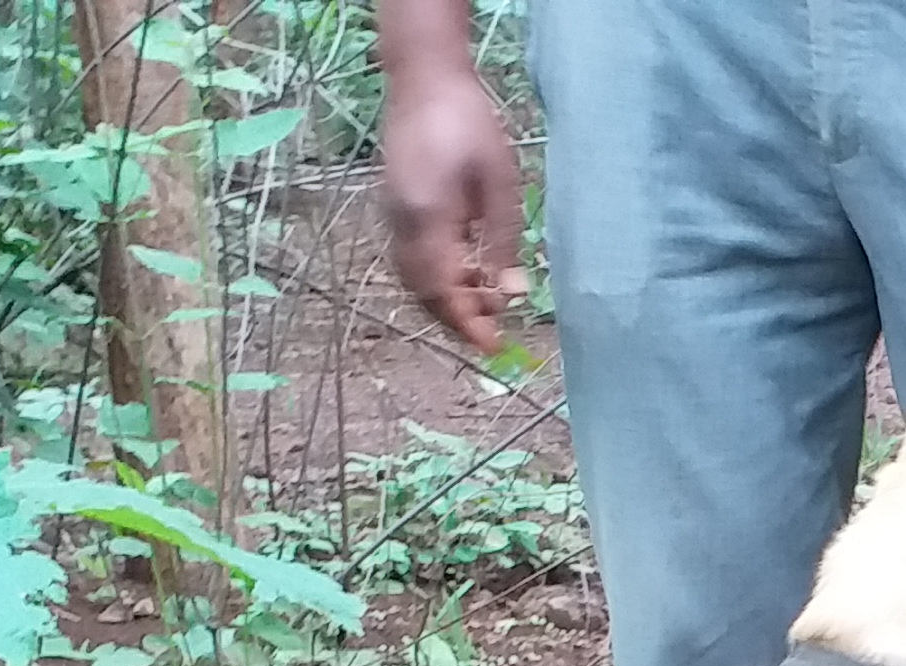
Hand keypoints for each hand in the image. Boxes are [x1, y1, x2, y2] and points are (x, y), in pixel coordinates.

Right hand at [381, 69, 527, 351]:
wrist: (424, 78)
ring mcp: (392, 214)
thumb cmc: (469, 123)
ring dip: (446, 297)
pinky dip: (435, 275)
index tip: (494, 348)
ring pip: (413, 278)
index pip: (445, 293)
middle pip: (424, 293)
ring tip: (485, 296)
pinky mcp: (394, 205)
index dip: (468, 325)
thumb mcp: (499, 185)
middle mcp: (402, 224)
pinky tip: (464, 267)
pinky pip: (409, 258)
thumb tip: (512, 296)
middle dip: (457, 317)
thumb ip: (503, 243)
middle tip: (493, 327)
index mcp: (428, 222)